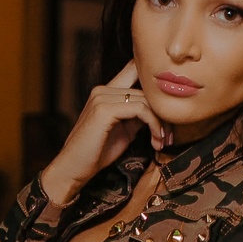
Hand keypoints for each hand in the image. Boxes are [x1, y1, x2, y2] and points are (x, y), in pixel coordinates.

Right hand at [40, 61, 165, 208]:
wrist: (72, 170)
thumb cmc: (95, 154)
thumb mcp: (123, 132)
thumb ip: (137, 117)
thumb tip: (158, 112)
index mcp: (106, 91)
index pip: (135, 71)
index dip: (154, 84)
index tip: (168, 112)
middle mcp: (103, 89)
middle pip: (146, 90)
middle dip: (163, 113)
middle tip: (170, 136)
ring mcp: (102, 97)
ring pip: (146, 100)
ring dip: (160, 123)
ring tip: (162, 142)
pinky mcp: (104, 110)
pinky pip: (140, 110)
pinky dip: (153, 125)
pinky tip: (156, 141)